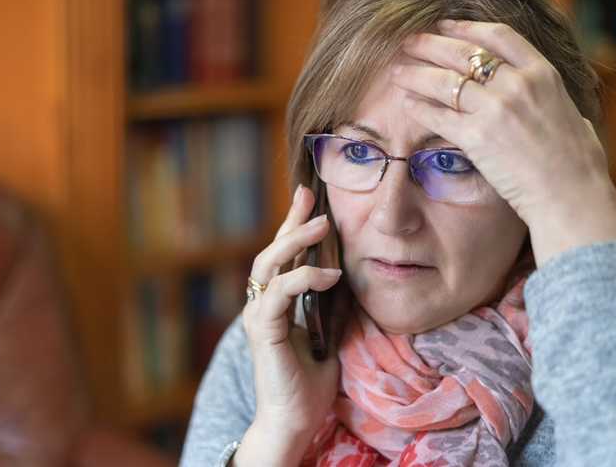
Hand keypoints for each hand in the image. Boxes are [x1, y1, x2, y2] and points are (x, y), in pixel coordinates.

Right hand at [235, 184, 342, 465]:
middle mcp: (263, 305)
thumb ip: (334, 303)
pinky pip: (281, 293)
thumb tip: (356, 272)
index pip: (284, 256)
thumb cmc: (312, 381)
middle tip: (311, 196)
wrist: (296, 419)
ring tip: (323, 223)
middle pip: (271, 251)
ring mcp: (260, 316)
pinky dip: (304, 278)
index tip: (311, 197)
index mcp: (277, 303)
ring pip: (268, 265)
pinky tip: (330, 274)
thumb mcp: (331, 331)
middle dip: (290, 221)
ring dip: (295, 240)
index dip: (295, 225)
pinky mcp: (264, 330)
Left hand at [392, 20, 615, 264]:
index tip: (445, 25)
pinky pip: (438, 116)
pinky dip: (419, 108)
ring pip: (443, 81)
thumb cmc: (580, 165)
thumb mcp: (575, 116)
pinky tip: (407, 104)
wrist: (571, 196)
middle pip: (463, 53)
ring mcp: (495, 109)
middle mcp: (517, 84)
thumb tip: (552, 101)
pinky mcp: (476, 138)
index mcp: (542, 74)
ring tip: (398, 72)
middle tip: (409, 42)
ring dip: (416, 74)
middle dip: (431, 45)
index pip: (498, 36)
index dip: (466, 28)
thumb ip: (555, 101)